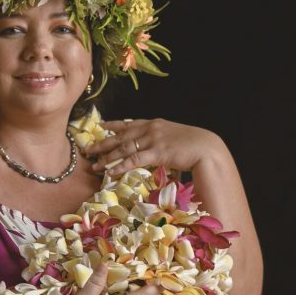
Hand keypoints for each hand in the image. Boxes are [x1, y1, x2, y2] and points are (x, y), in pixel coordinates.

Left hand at [84, 117, 224, 176]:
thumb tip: (153, 149)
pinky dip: (121, 166)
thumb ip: (161, 140)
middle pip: (121, 136)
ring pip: (124, 148)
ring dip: (108, 157)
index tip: (101, 126)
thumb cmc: (194, 145)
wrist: (207, 148)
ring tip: (94, 165)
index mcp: (154, 123)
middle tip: (88, 149)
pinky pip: (134, 160)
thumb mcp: (174, 138)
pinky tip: (110, 172)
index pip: (129, 123)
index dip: (113, 125)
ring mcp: (153, 140)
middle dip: (103, 143)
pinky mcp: (157, 152)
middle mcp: (151, 129)